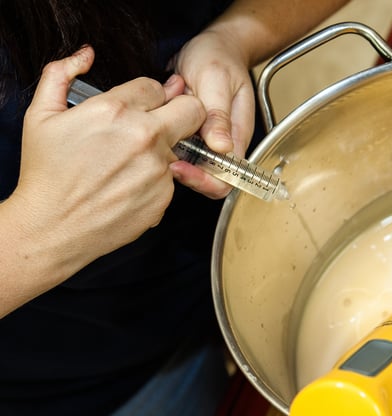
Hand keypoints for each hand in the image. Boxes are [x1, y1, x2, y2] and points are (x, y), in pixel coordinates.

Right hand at [13, 46, 206, 269]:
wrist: (52, 228)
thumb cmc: (46, 173)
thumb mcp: (40, 115)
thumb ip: (62, 74)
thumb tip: (86, 54)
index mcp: (117, 110)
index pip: (158, 87)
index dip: (150, 96)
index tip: (141, 106)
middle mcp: (145, 137)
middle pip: (193, 109)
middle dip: (182, 110)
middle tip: (165, 121)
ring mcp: (159, 169)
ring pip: (180, 148)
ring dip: (162, 150)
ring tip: (127, 165)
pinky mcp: (165, 196)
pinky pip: (171, 179)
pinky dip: (155, 181)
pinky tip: (127, 187)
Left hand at [169, 28, 256, 198]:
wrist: (210, 44)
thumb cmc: (218, 58)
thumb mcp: (216, 81)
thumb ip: (219, 115)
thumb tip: (222, 147)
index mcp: (236, 137)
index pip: (225, 178)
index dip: (204, 180)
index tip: (179, 166)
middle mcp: (221, 145)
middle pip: (205, 179)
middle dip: (183, 173)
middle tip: (158, 154)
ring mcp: (203, 141)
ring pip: (188, 166)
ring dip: (168, 157)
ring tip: (153, 137)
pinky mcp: (187, 135)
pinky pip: (175, 150)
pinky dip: (161, 143)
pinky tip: (152, 129)